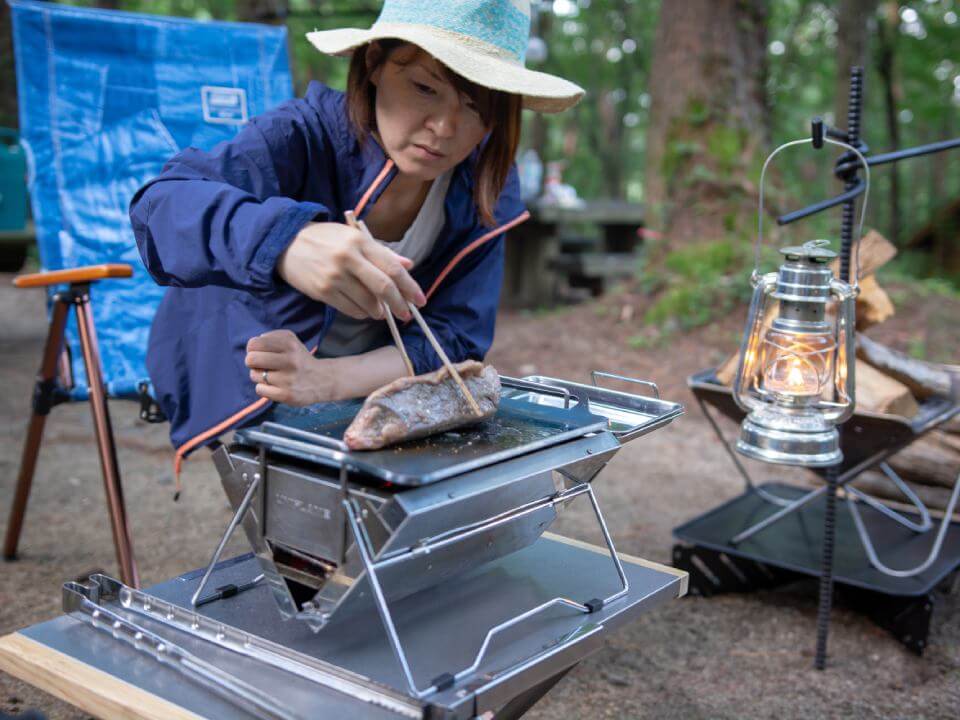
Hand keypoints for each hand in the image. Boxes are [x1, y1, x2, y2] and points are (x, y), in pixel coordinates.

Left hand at [245, 330, 336, 404]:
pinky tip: (274, 386)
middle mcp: (291, 361)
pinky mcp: (287, 395)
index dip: (252, 348)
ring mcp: (289, 379)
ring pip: (254, 375)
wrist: (323, 380)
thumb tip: (253, 346)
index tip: (259, 352)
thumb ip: (271, 337)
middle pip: (251, 359)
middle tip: (260, 364)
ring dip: (259, 376)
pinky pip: (259, 390)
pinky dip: (263, 388)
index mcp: (290, 345)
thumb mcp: (291, 340)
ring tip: (272, 376)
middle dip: (251, 362)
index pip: (254, 343)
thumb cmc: (299, 359)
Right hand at [276, 221, 425, 320]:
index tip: (420, 300)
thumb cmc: (325, 239)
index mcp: (360, 242)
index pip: (392, 268)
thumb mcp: (354, 237)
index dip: (410, 287)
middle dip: (399, 304)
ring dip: (379, 311)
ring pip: (367, 302)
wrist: (286, 243)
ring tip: (380, 311)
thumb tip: (408, 265)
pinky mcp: (322, 292)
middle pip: (383, 287)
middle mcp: (348, 258)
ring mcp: (334, 277)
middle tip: (405, 314)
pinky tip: (364, 310)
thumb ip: (382, 252)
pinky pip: (350, 309)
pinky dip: (362, 313)